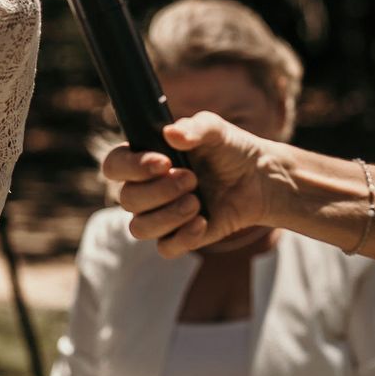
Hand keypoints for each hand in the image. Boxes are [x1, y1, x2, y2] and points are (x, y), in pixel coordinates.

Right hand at [100, 113, 277, 255]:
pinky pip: (165, 248)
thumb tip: (171, 134)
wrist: (260, 179)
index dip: (131, 167)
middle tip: (192, 178)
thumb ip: (195, 127)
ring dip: (167, 216)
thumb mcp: (216, 130)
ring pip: (139, 228)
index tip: (163, 162)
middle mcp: (146, 188)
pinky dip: (183, 237)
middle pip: (127, 199)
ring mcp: (161, 215)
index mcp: (144, 159)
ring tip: (197, 202)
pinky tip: (204, 221)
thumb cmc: (230, 149)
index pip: (114, 166)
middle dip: (159, 191)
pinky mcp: (180, 237)